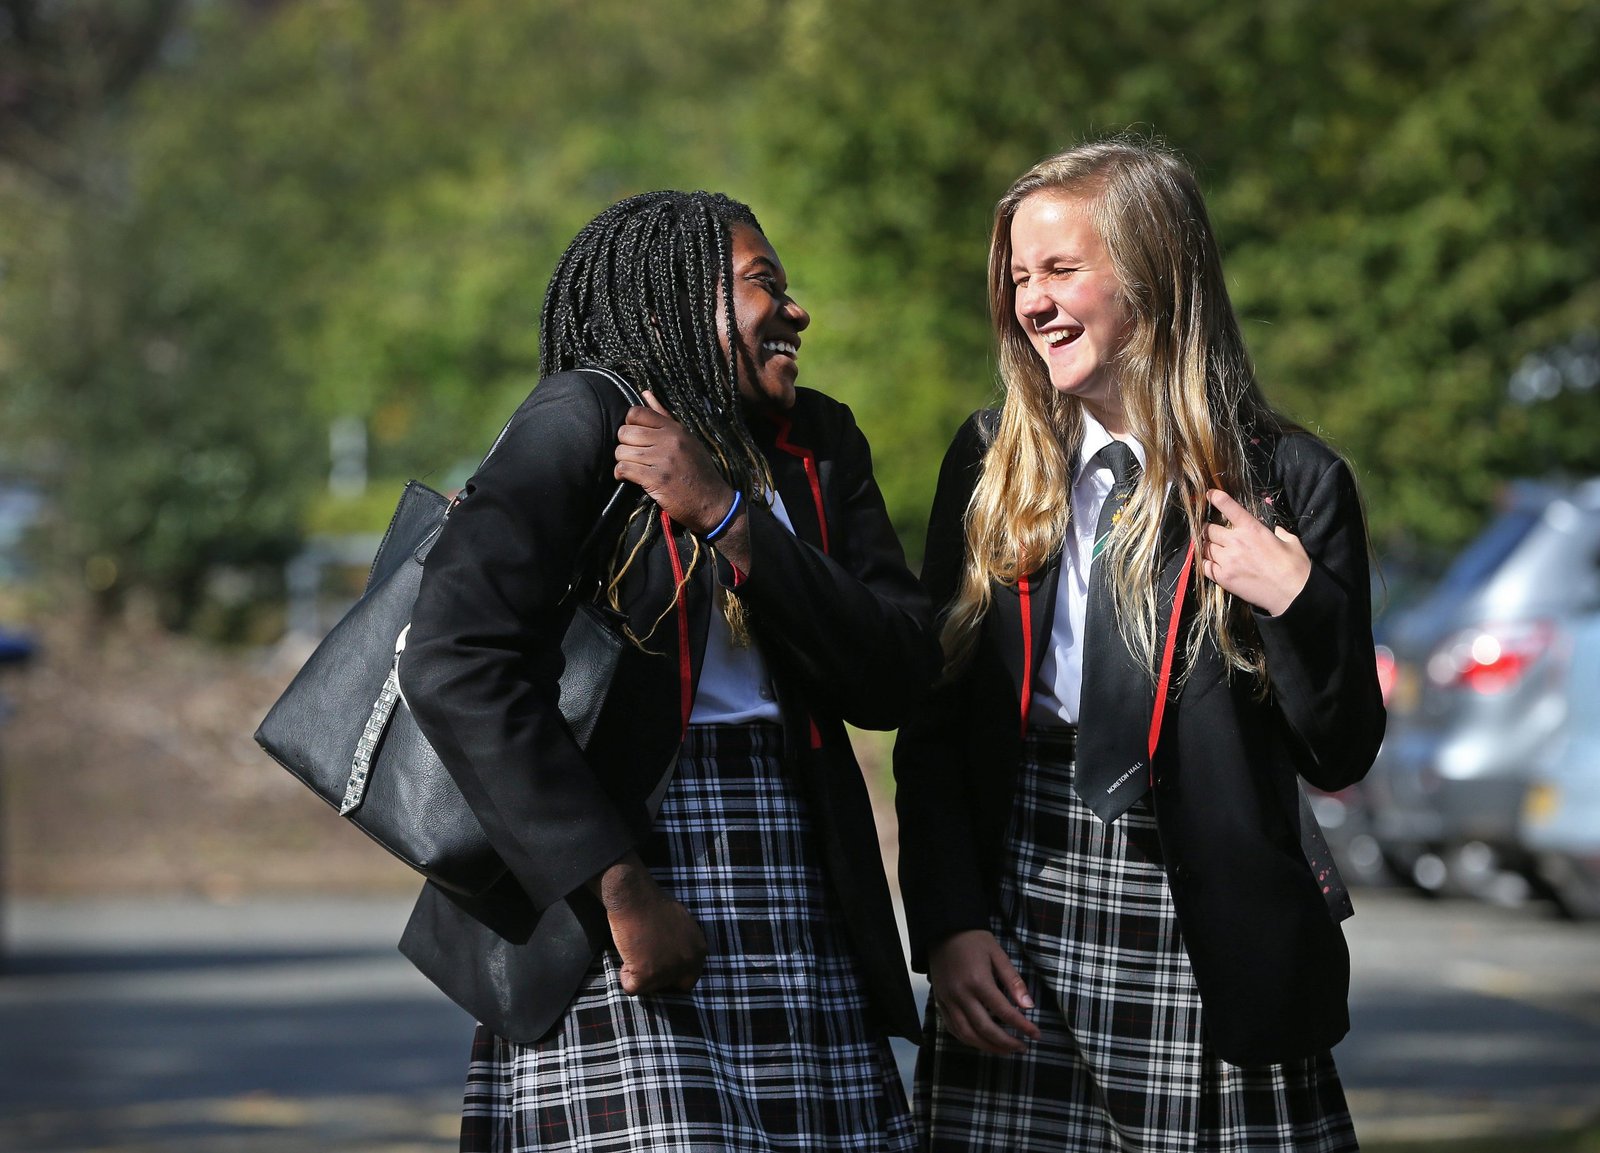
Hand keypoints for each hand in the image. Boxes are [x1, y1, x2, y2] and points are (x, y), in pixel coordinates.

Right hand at [594, 853, 706, 994]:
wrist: (634, 896)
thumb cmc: (654, 905)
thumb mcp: (683, 925)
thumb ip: (684, 946)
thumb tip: (677, 961)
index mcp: (699, 950)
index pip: (689, 978)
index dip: (672, 974)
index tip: (658, 965)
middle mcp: (688, 963)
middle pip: (670, 986)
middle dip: (658, 978)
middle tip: (645, 962)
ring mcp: (668, 970)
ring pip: (649, 988)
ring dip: (639, 973)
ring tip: (635, 949)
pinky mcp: (647, 974)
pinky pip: (631, 988)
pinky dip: (624, 976)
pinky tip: (626, 956)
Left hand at [614, 391, 735, 535]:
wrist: (712, 503)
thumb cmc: (698, 471)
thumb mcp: (686, 439)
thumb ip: (663, 416)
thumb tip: (645, 392)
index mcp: (675, 429)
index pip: (637, 413)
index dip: (630, 424)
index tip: (635, 438)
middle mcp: (669, 440)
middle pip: (625, 432)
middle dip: (624, 445)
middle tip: (633, 455)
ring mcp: (663, 459)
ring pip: (622, 451)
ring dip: (622, 461)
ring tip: (632, 468)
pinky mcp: (656, 479)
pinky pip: (624, 468)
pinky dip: (621, 474)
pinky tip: (628, 478)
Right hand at [927, 929, 1040, 1053]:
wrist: (943, 929)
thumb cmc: (974, 940)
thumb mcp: (998, 954)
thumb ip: (1013, 982)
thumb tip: (1029, 1007)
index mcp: (978, 981)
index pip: (1004, 1012)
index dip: (1022, 1026)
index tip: (1036, 1035)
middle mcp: (961, 995)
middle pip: (985, 1029)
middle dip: (1006, 1043)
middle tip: (1022, 1048)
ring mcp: (948, 1000)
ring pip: (967, 1034)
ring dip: (987, 1047)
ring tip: (1005, 1051)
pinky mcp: (940, 1002)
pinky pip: (953, 1028)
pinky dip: (968, 1040)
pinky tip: (982, 1043)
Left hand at [1202, 490, 1311, 616]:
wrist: (1293, 594)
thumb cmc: (1295, 566)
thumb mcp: (1291, 541)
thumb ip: (1279, 532)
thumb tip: (1276, 530)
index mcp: (1252, 529)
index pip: (1229, 507)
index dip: (1217, 498)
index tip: (1209, 494)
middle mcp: (1236, 541)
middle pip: (1210, 530)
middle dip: (1209, 530)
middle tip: (1211, 533)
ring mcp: (1227, 560)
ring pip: (1205, 548)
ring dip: (1207, 547)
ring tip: (1211, 549)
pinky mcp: (1223, 577)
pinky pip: (1205, 566)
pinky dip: (1206, 563)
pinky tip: (1211, 563)